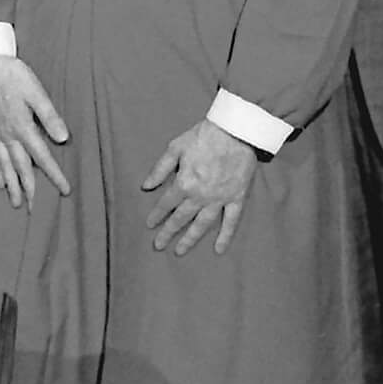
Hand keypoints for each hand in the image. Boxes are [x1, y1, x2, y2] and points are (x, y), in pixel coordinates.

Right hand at [0, 54, 70, 208]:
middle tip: (34, 210)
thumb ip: (49, 116)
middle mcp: (9, 135)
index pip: (42, 156)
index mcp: (22, 127)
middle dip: (29, 189)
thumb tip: (63, 139)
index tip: (64, 190)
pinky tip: (0, 181)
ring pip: (5, 165)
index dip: (54, 174)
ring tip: (15, 203)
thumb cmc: (14, 76)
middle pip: (21, 167)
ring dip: (11, 185)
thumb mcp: (36, 92)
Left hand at [141, 119, 257, 254]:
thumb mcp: (175, 148)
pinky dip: (225, 236)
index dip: (156, 215)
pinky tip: (219, 250)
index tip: (149, 225)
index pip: (166, 204)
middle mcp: (200, 196)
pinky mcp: (236, 198)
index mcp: (184, 183)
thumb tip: (146, 186)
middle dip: (168, 233)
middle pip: (181, 218)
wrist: (235, 131)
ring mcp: (219, 199)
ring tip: (180, 252)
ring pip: (203, 224)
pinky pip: (231, 221)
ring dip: (190, 239)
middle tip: (158, 246)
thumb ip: (160, 169)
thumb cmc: (203, 136)